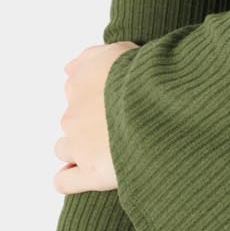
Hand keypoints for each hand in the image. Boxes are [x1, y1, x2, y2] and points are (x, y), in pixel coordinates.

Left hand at [53, 41, 137, 193]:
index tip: (118, 104)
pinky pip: (65, 181)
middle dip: (94, 126)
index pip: (76, 92)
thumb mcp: (121, 49)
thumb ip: (92, 57)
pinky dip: (71, 179)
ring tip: (113, 150)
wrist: (164, 104)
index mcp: (81, 83)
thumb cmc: (149, 77)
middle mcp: (74, 114)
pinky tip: (87, 174)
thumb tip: (69, 67)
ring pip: (65, 149)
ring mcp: (80, 145)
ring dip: (82, 150)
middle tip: (126, 126)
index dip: (98, 99)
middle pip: (74, 122)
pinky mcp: (91, 173)